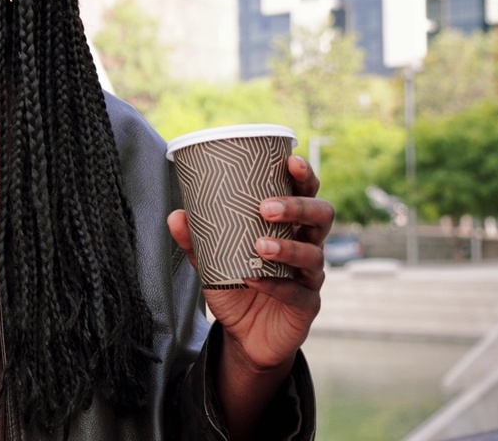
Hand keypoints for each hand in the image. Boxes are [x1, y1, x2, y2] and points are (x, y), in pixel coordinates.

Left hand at [167, 155, 334, 369]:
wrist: (245, 335)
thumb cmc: (235, 286)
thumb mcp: (211, 261)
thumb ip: (197, 239)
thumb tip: (176, 215)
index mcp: (289, 227)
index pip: (306, 194)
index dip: (305, 177)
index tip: (292, 161)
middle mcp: (307, 246)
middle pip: (321, 217)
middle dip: (298, 207)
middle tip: (266, 208)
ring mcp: (310, 276)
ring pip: (313, 254)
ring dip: (287, 247)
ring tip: (259, 246)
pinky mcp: (307, 305)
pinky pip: (296, 292)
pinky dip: (274, 284)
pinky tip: (252, 278)